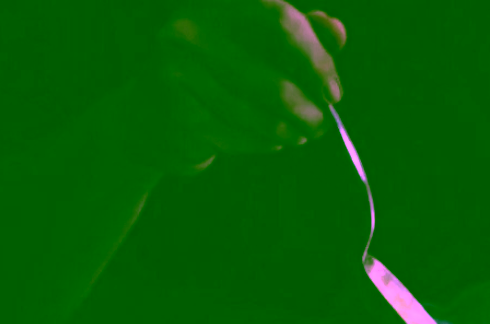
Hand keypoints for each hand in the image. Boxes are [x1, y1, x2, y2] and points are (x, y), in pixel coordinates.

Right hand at [119, 1, 346, 174]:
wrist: (152, 115)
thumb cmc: (217, 73)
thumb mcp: (257, 45)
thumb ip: (297, 34)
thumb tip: (337, 31)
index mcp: (216, 1)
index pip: (281, 20)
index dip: (315, 59)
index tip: (335, 94)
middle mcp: (190, 26)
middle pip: (272, 80)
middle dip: (306, 110)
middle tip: (323, 127)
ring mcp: (177, 69)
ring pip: (258, 116)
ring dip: (290, 132)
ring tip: (301, 136)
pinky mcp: (176, 110)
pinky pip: (239, 136)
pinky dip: (264, 143)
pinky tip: (273, 141)